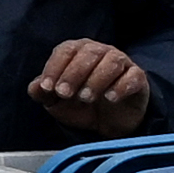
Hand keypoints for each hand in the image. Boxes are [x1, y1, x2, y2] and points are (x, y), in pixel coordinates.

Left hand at [23, 39, 156, 131]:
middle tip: (64, 94)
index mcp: (78, 52)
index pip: (66, 50)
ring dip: (96, 79)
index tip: (47, 87)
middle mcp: (101, 52)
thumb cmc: (78, 104)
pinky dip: (121, 86)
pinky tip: (110, 98)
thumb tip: (36, 87)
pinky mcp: (138, 78)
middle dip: (73, 73)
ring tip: (85, 98)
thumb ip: (42, 93)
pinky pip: (133, 76)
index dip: (55, 67)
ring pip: (112, 61)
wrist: (107, 122)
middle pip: (89, 52)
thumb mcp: (55, 101)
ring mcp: (122, 63)